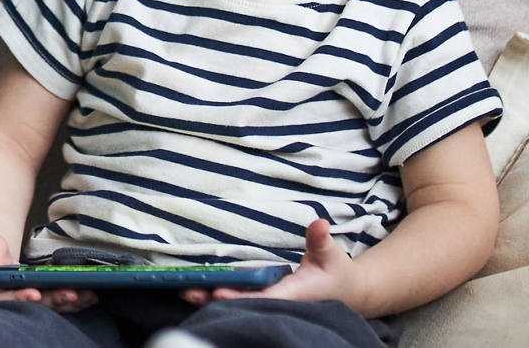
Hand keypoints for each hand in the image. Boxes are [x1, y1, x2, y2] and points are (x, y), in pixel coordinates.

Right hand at [0, 205, 96, 312]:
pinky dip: (74, 301)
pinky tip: (90, 295)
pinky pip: (58, 302)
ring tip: (88, 295)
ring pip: (50, 305)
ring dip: (69, 302)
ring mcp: (28, 300)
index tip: (35, 294)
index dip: (20, 297)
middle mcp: (12, 301)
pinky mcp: (41, 299)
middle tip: (71, 294)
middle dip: (54, 299)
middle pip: (34, 304)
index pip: (6, 297)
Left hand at [181, 220, 360, 308]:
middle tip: (185, 290)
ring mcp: (270, 302)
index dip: (239, 296)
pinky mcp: (266, 299)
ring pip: (237, 304)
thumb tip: (319, 222)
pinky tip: (199, 289)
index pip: (261, 298)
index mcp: (292, 294)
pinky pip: (240, 298)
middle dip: (214, 298)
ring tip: (183, 290)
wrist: (344, 292)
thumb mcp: (330, 254)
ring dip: (211, 297)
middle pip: (242, 305)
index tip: (217, 290)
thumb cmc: (335, 271)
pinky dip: (219, 294)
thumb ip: (321, 239)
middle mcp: (278, 302)